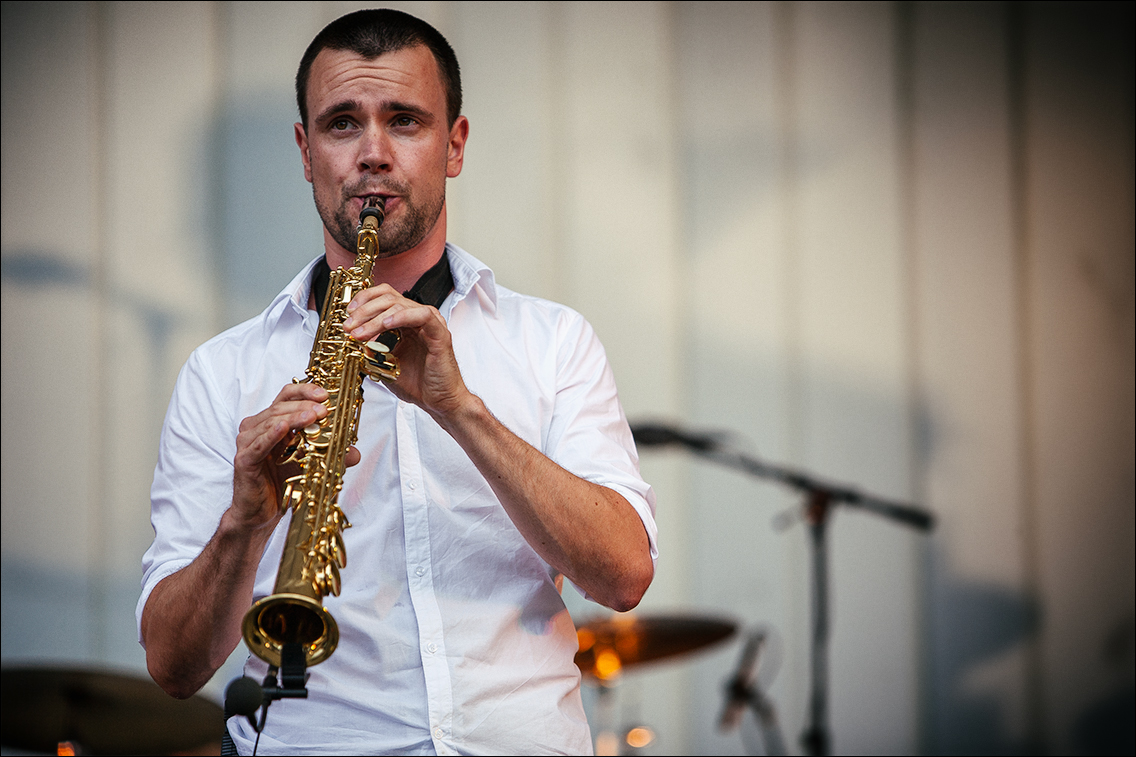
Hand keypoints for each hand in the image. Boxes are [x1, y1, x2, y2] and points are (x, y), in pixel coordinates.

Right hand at [231, 383, 361, 531]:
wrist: (261, 514)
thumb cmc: (281, 484)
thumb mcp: (311, 465)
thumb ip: (331, 456)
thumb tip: (355, 453)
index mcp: (272, 423)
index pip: (285, 397)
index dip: (304, 391)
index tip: (324, 394)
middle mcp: (257, 428)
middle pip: (280, 407)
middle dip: (305, 406)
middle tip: (324, 409)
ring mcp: (248, 443)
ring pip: (271, 421)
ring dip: (294, 417)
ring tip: (313, 416)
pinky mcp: (244, 460)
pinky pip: (259, 444)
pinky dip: (272, 434)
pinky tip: (285, 427)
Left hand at [342, 284, 472, 420]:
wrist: (439, 402)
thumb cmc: (418, 384)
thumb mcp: (386, 364)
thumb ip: (372, 349)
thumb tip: (352, 339)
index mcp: (407, 322)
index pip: (384, 298)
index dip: (363, 301)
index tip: (348, 316)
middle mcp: (419, 319)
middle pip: (388, 297)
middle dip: (363, 310)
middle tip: (348, 326)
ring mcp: (431, 324)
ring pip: (399, 305)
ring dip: (374, 316)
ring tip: (360, 333)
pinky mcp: (440, 334)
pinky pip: (421, 316)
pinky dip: (401, 317)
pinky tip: (385, 325)